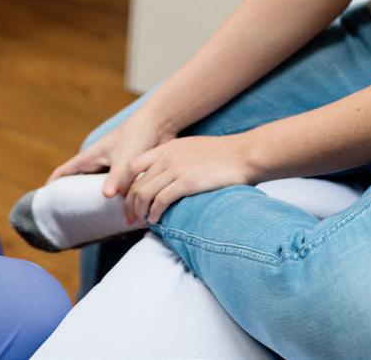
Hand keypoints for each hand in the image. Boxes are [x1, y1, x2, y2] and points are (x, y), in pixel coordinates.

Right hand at [47, 112, 172, 223]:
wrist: (159, 123)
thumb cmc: (137, 136)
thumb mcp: (124, 158)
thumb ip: (116, 178)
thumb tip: (105, 196)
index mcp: (90, 157)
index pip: (64, 172)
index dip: (53, 185)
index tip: (45, 200)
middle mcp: (98, 162)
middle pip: (79, 182)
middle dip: (74, 198)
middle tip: (70, 219)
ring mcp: (111, 165)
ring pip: (97, 186)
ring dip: (96, 200)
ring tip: (94, 221)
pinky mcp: (126, 169)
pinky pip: (115, 187)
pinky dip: (113, 199)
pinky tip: (119, 211)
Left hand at [123, 134, 257, 225]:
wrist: (245, 153)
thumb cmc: (225, 156)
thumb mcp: (194, 150)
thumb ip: (179, 160)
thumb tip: (171, 179)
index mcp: (167, 148)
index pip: (133, 165)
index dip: (124, 184)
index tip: (124, 198)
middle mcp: (167, 156)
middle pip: (136, 182)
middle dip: (128, 203)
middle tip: (130, 218)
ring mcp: (176, 168)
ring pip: (144, 193)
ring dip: (139, 211)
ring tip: (141, 222)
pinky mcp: (188, 182)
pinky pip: (161, 200)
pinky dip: (155, 213)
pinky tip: (156, 221)